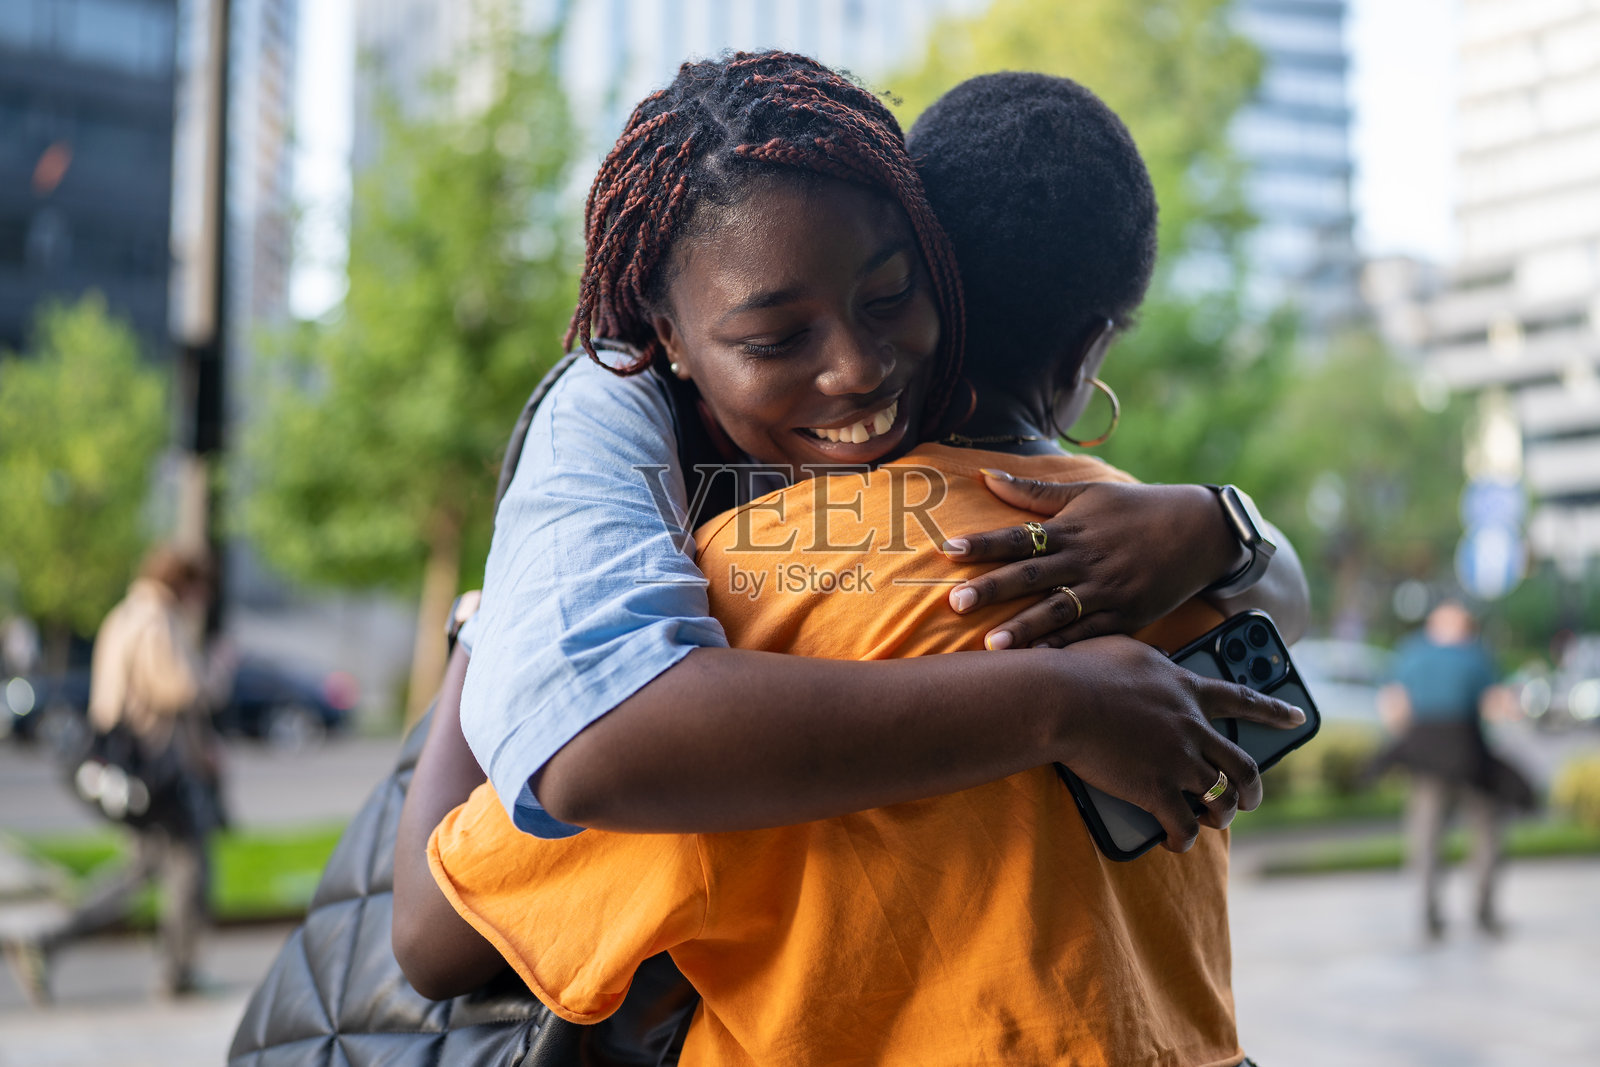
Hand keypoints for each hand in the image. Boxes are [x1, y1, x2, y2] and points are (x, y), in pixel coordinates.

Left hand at [941, 474, 1240, 648]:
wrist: (1202, 532)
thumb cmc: (1138, 510)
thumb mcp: (1089, 494)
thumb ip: (1035, 493)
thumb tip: (986, 476)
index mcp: (1072, 530)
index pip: (1019, 536)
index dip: (983, 543)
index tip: (949, 549)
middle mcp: (1086, 561)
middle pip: (1032, 576)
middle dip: (993, 589)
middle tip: (955, 602)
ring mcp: (1107, 591)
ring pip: (1059, 612)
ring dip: (1025, 628)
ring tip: (992, 645)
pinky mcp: (1127, 617)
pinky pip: (1091, 635)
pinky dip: (1067, 649)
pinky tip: (1041, 664)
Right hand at [1053, 636, 1306, 849]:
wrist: (1061, 699)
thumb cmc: (1082, 668)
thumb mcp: (1125, 649)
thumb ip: (1149, 658)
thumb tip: (1152, 659)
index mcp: (1187, 691)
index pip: (1243, 700)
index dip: (1274, 711)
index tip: (1297, 719)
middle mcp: (1193, 727)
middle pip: (1243, 764)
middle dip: (1254, 787)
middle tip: (1252, 797)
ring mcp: (1178, 762)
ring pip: (1222, 798)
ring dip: (1224, 815)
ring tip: (1217, 821)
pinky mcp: (1156, 791)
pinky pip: (1184, 826)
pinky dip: (1183, 839)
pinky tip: (1176, 842)